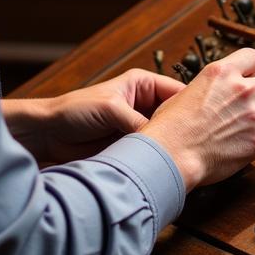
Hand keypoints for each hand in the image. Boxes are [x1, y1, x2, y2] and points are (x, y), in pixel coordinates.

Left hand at [1, 69, 184, 163]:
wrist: (47, 135)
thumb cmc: (74, 111)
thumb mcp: (111, 109)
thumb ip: (139, 123)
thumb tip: (163, 141)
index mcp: (142, 85)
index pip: (178, 93)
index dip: (193, 108)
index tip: (207, 125)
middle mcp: (143, 105)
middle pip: (174, 118)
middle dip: (185, 131)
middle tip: (201, 147)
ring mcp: (138, 129)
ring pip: (164, 139)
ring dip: (170, 149)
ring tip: (187, 160)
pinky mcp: (130, 149)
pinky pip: (151, 156)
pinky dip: (158, 162)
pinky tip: (169, 169)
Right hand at [139, 48, 254, 190]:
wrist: (171, 154)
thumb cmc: (171, 126)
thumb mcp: (186, 90)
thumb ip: (211, 86)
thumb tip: (218, 92)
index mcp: (222, 71)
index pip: (254, 56)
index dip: (251, 70)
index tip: (246, 80)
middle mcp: (242, 90)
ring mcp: (253, 116)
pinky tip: (250, 147)